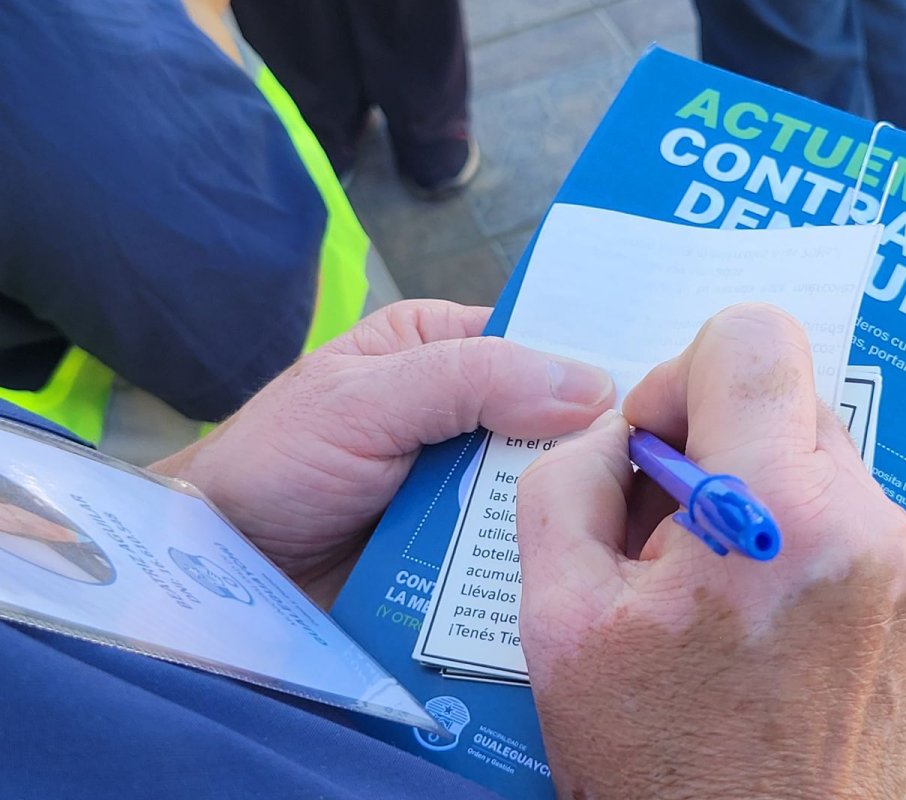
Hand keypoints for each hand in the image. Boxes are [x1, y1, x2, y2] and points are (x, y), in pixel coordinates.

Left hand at [152, 300, 613, 606]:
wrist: (221, 571)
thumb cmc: (272, 464)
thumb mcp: (365, 400)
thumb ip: (470, 380)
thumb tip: (589, 385)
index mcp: (441, 348)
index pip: (539, 343)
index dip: (593, 365)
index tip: (658, 392)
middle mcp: (463, 413)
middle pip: (554, 424)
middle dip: (593, 448)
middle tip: (663, 472)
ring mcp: (465, 487)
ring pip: (543, 492)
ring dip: (569, 512)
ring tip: (635, 531)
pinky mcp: (460, 553)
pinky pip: (514, 550)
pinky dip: (539, 560)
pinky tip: (582, 572)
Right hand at [518, 304, 905, 799]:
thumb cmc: (663, 766)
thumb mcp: (558, 619)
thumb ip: (568, 482)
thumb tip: (618, 435)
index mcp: (779, 515)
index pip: (752, 338)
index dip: (683, 375)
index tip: (656, 449)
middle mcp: (866, 527)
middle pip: (783, 394)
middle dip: (711, 443)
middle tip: (665, 532)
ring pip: (814, 453)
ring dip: (751, 492)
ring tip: (708, 586)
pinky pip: (846, 513)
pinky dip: (791, 533)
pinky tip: (752, 611)